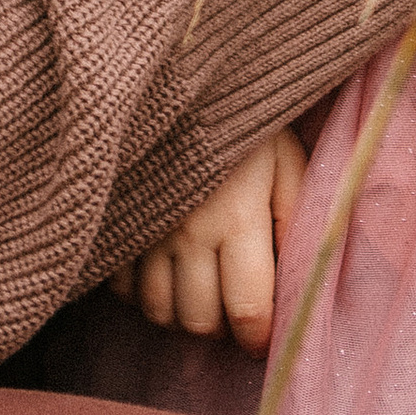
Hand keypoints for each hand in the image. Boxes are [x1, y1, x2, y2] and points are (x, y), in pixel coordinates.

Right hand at [113, 125, 306, 354]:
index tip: (264, 340)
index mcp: (237, 218)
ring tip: (201, 293)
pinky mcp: (114, 223)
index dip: (258, 339)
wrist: (177, 74)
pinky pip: (122, 289)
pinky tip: (164, 274)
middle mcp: (187, 233)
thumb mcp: (286, 160)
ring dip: (181, 315)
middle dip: (221, 329)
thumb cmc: (244, 119)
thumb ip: (296, 219)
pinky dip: (143, 294)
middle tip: (234, 312)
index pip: (248, 310)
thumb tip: (301, 280)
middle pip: (197, 321)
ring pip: (157, 311)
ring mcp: (144, 230)